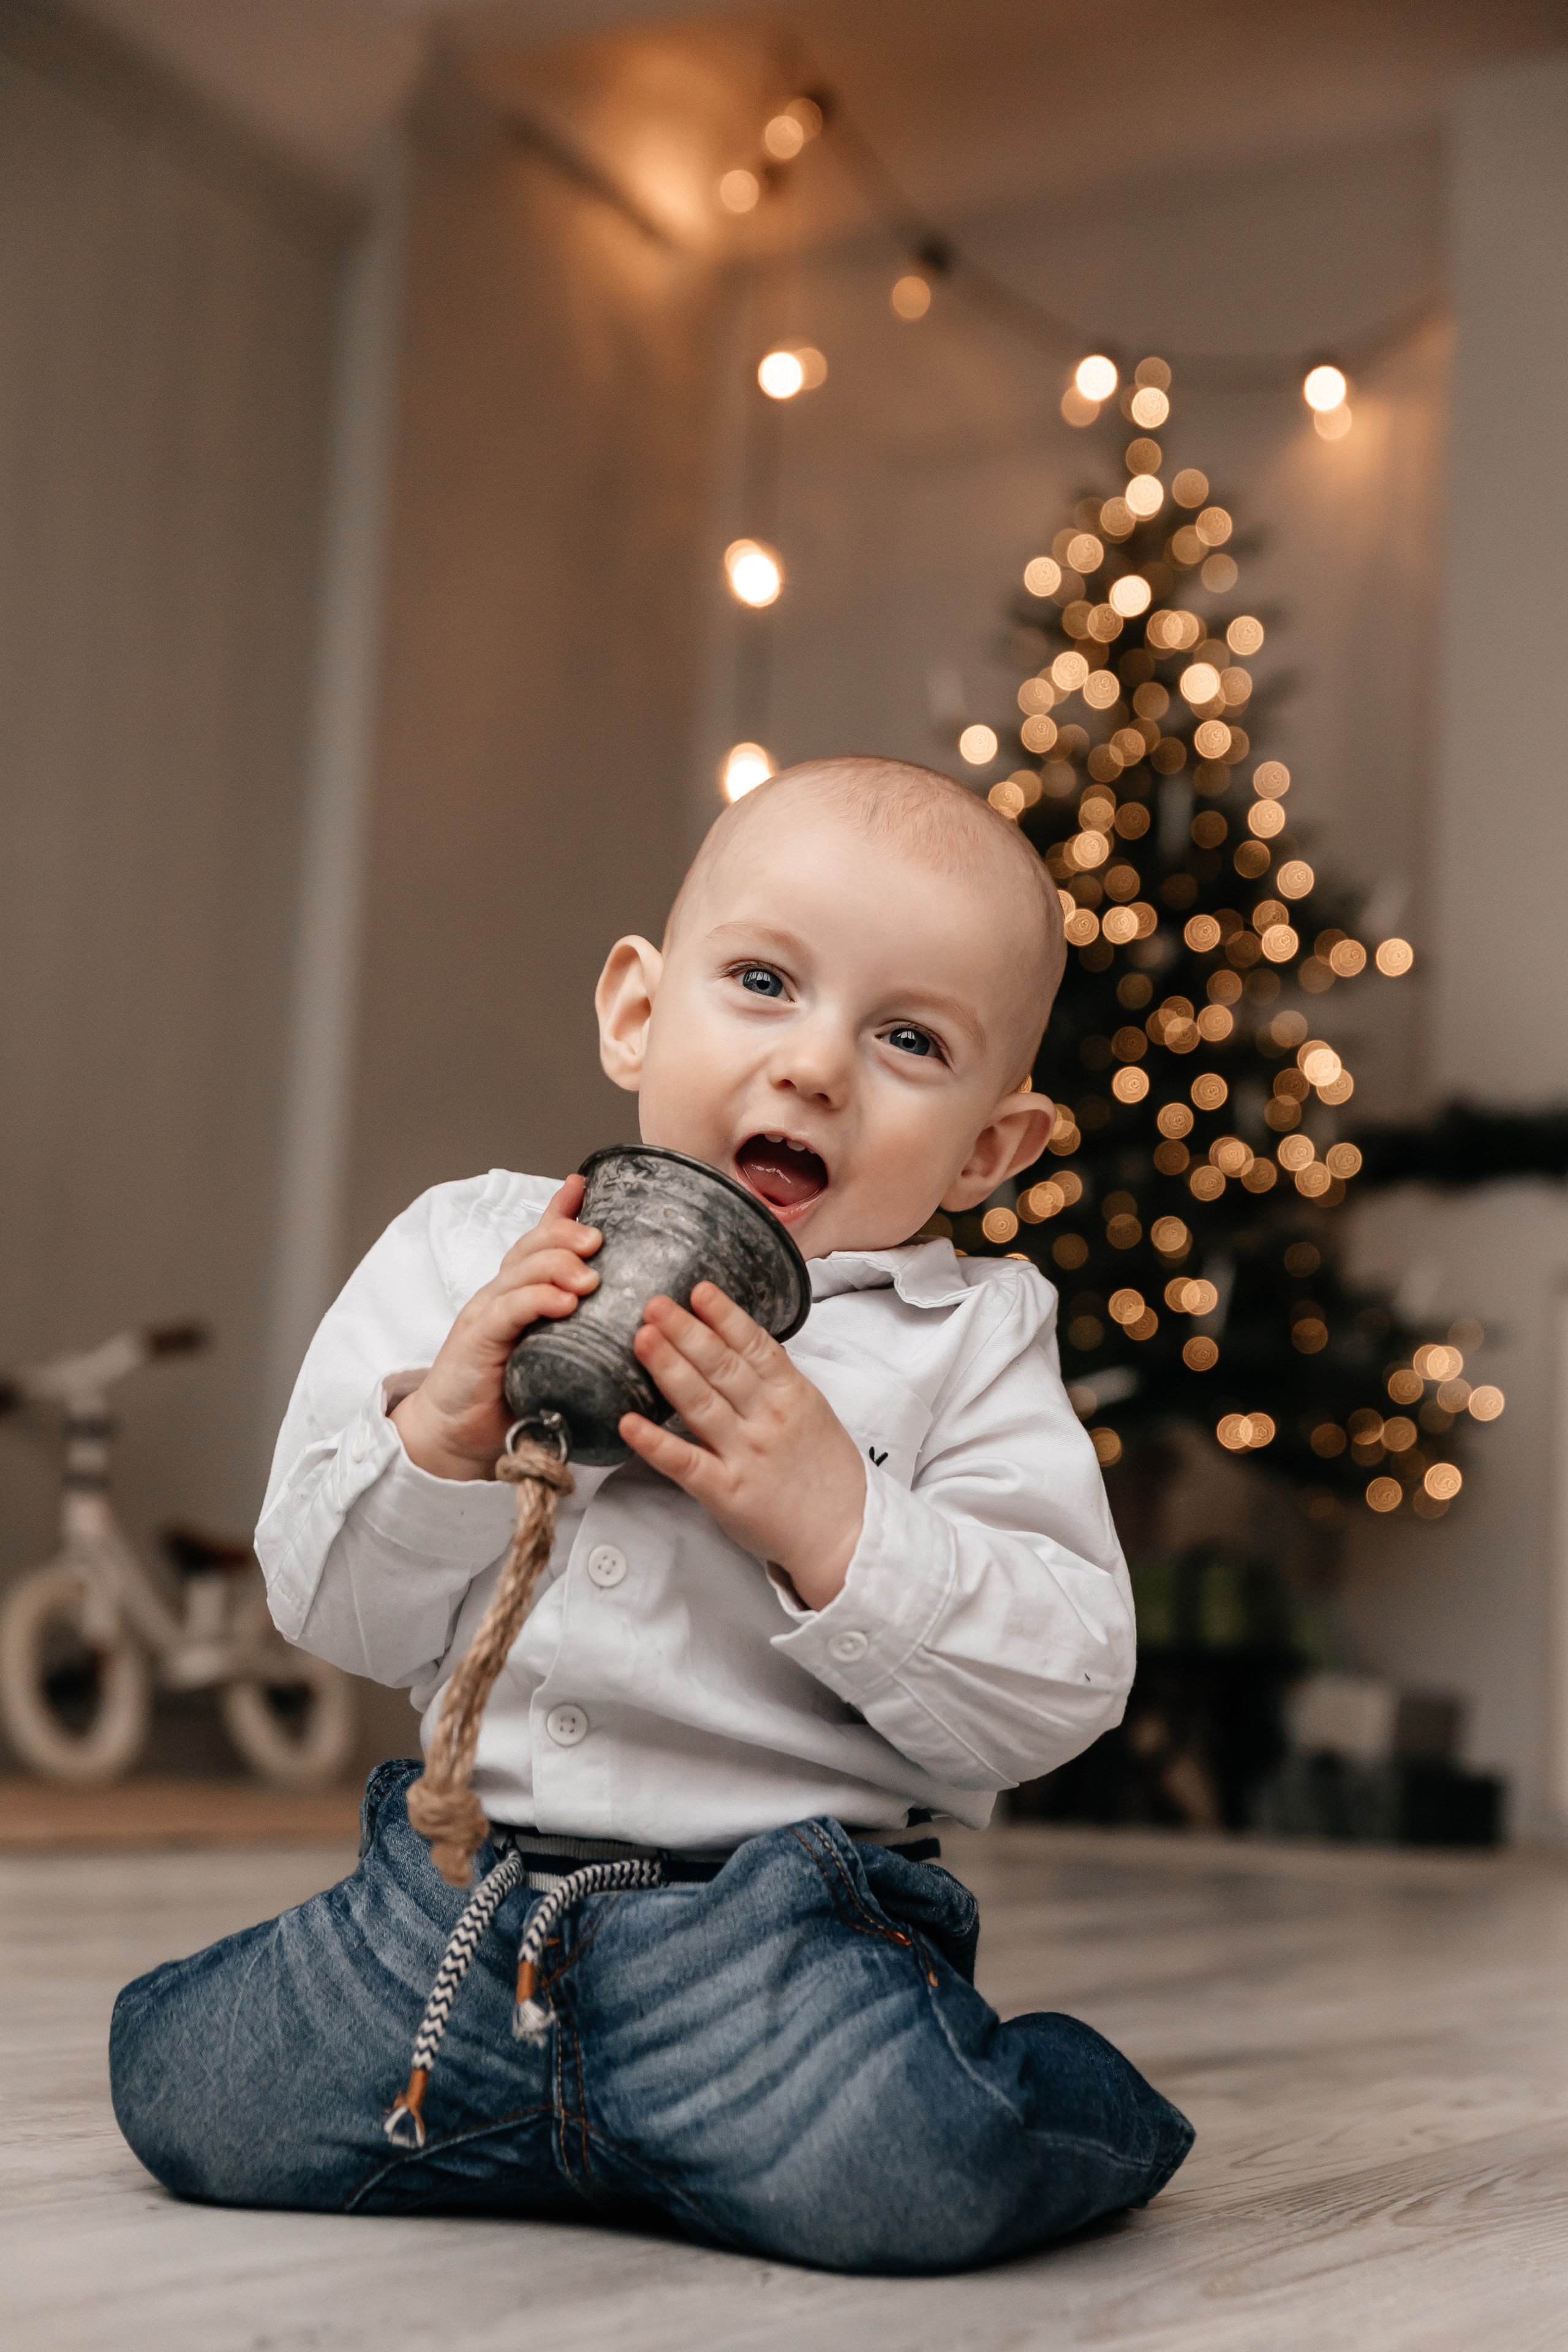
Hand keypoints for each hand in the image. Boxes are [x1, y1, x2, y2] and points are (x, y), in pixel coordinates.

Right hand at [392, 1176, 600, 1480]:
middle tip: (599, 1238)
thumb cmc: (507, 1396)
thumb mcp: (550, 1354)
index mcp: (518, 1293)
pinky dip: (536, 1300)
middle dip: (566, 1233)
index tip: (584, 1185)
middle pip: (531, 1246)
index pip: (538, 1241)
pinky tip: (563, 1301)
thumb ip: (576, 1332)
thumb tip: (626, 1324)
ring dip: (557, 1265)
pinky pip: (508, 1311)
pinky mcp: (477, 1341)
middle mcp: (500, 1295)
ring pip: (521, 1272)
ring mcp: (486, 1315)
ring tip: (589, 1273)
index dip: (559, 1211)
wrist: (455, 1436)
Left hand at [620, 1284, 866, 1610]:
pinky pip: (685, 1463)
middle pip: (722, 1367)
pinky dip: (655, 1443)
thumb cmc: (824, 1472)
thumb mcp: (811, 1412)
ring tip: (642, 1339)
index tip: (699, 1290)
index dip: (725, 1316)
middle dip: (687, 1332)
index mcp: (792, 1395)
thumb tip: (735, 1340)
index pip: (755, 1346)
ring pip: (702, 1404)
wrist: (844, 1533)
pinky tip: (629, 1424)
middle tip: (655, 1304)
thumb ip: (774, 1380)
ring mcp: (746, 1455)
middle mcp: (768, 1420)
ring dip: (669, 1368)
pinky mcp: (726, 1493)